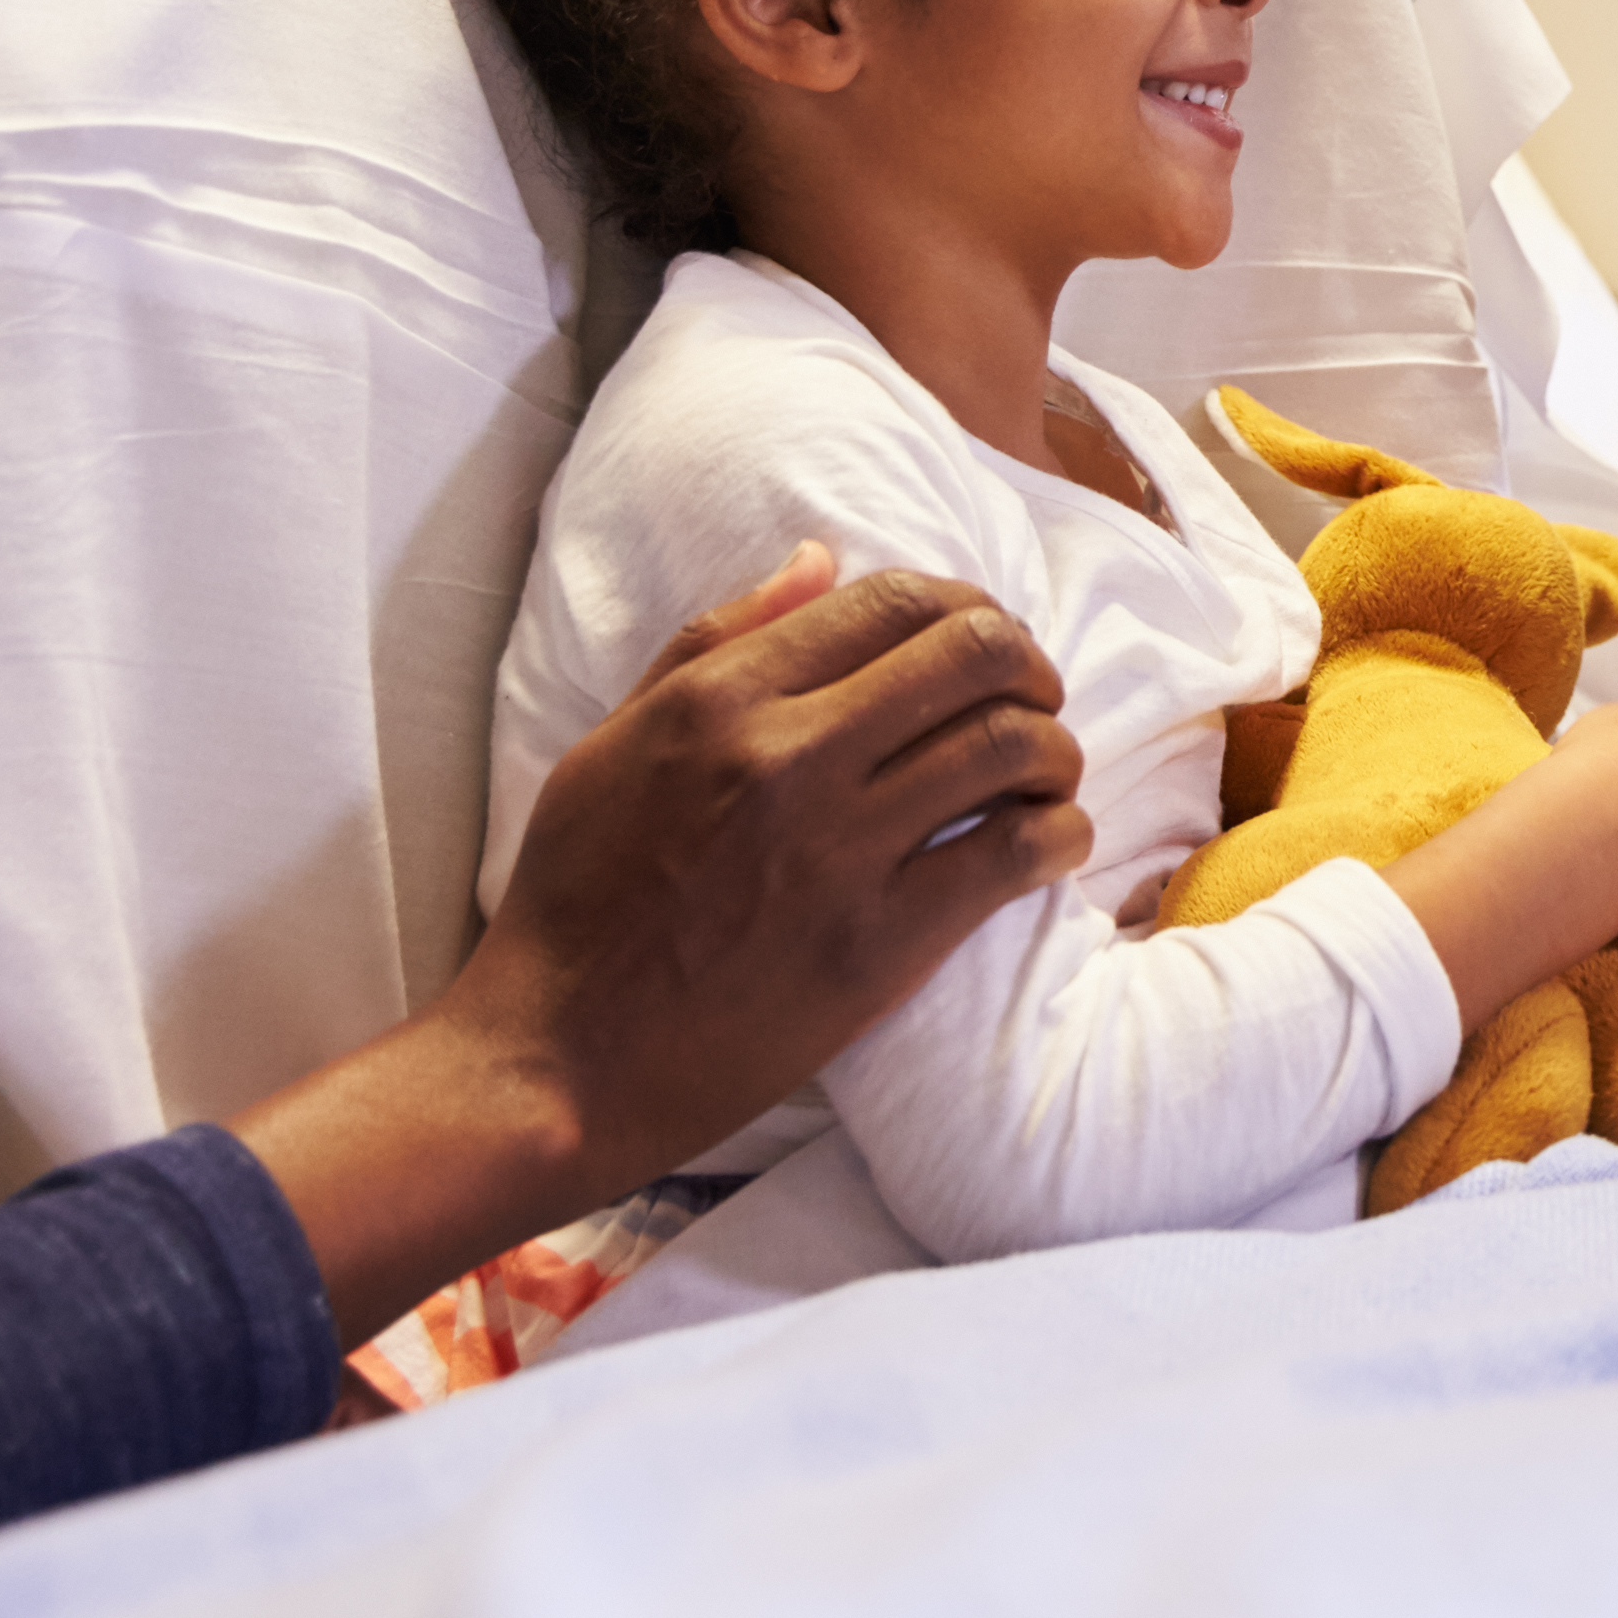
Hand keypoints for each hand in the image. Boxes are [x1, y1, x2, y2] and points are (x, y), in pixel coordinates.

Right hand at [237, 543, 1089, 1338]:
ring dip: (1055, 751)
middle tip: (1033, 702)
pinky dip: (1060, 835)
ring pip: (1013, 745)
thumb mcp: (615, 742)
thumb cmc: (577, 901)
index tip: (979, 644)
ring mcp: (840, 850)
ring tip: (1045, 777)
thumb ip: (718, 641)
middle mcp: (788, 755)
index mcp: (722, 698)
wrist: (557, 1059)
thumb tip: (821, 558)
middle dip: (1028, 666)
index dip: (964, 608)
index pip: (895, 599)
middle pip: (976, 653)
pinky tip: (1052, 844)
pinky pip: (1017, 854)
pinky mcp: (880, 944)